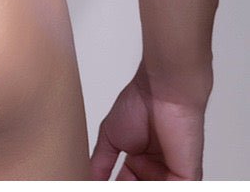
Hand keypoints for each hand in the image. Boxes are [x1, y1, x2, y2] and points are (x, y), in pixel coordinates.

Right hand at [90, 64, 206, 179]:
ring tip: (122, 184)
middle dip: (124, 189)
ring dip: (138, 189)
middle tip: (107, 188)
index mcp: (142, 161)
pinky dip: (153, 190)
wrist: (161, 92)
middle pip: (140, 188)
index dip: (112, 187)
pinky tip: (135, 185)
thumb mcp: (110, 137)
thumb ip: (100, 162)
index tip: (97, 186)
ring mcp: (172, 176)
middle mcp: (158, 170)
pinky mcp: (186, 180)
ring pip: (154, 190)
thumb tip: (88, 179)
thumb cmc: (139, 104)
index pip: (126, 183)